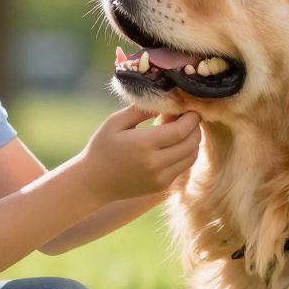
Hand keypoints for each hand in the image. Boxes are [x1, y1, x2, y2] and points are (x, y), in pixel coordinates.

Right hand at [78, 107, 200, 202]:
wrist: (92, 182)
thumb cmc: (101, 147)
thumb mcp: (115, 122)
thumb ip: (140, 110)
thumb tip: (165, 102)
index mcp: (143, 144)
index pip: (181, 130)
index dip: (192, 118)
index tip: (192, 108)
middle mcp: (155, 163)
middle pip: (190, 144)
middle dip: (195, 128)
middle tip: (190, 117)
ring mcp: (160, 178)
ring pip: (191, 157)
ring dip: (193, 142)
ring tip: (184, 130)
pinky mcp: (161, 186)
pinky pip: (183, 167)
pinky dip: (186, 154)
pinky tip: (176, 144)